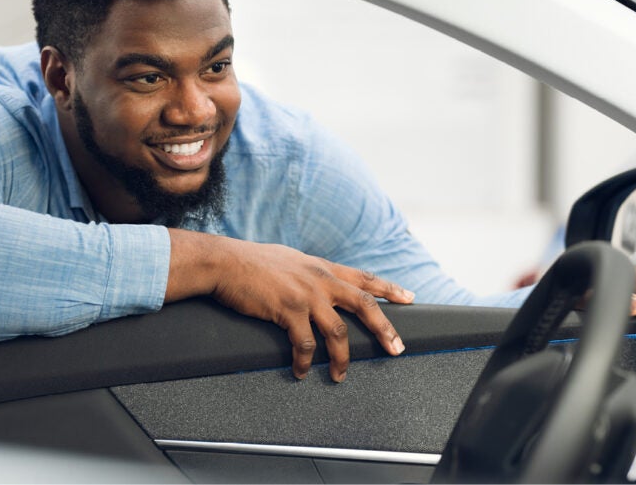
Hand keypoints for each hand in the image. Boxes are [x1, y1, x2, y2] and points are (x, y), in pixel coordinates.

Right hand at [166, 230, 413, 381]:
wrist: (225, 261)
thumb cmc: (252, 261)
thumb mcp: (291, 259)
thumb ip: (310, 272)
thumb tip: (318, 284)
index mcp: (322, 267)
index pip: (364, 277)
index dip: (389, 288)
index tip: (409, 298)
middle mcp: (320, 280)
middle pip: (364, 305)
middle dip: (384, 329)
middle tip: (396, 348)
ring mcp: (306, 295)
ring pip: (338, 332)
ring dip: (342, 358)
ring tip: (341, 376)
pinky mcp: (287, 310)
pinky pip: (305, 344)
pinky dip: (306, 361)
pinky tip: (303, 371)